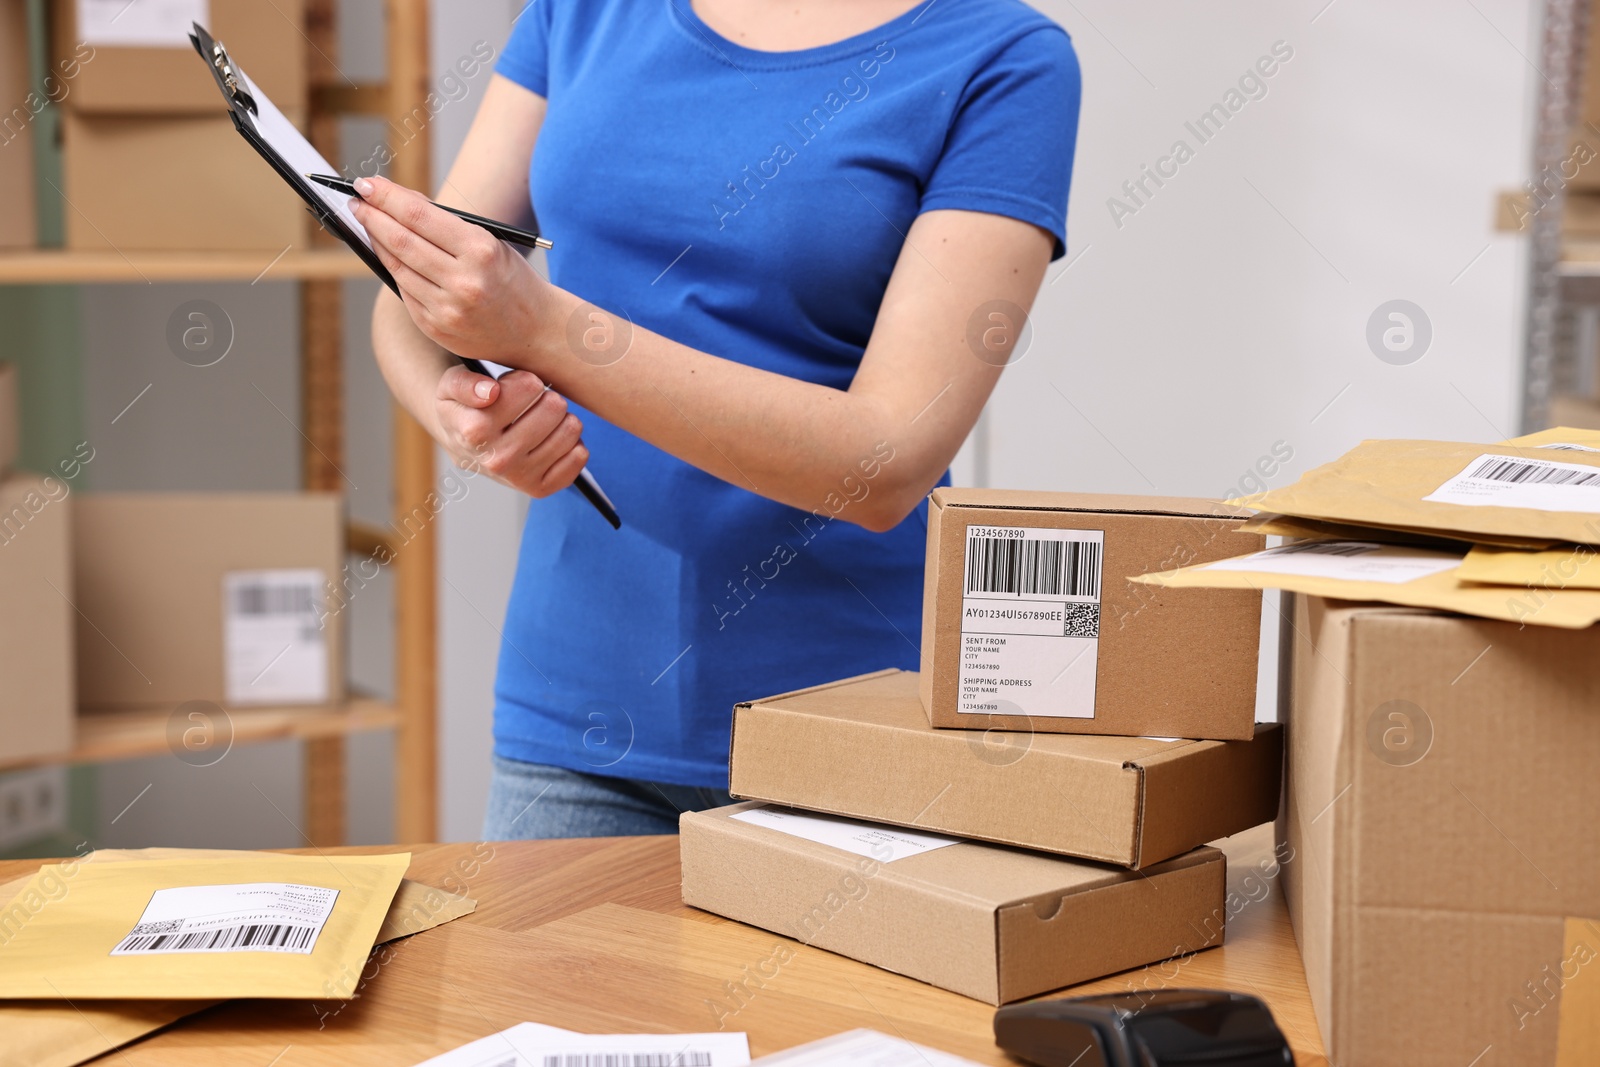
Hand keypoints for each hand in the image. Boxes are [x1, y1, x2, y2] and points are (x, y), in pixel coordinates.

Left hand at [350, 175, 552, 369]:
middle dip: (373, 216)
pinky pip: (405, 291)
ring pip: (397, 266)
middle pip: (401, 240)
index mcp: (481, 251)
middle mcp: (463, 281)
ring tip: (367, 223)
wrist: (536, 330)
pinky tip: (388, 254)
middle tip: (356, 201)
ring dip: (377, 241)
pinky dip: (394, 268)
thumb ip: (447, 224)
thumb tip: (400, 201)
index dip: (387, 198)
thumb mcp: (490, 242)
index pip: (419, 216)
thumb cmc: (510, 279)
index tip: (366, 184)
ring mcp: (447, 308)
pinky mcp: (437, 327)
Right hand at [436, 364, 588, 497]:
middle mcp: (498, 458)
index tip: (512, 388)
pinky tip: (550, 440)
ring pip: (571, 429)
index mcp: (475, 430)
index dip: (525, 380)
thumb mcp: (450, 386)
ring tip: (541, 421)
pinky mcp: (539, 489)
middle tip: (531, 405)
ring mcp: (520, 477)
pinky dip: (571, 443)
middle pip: (554, 406)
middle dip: (545, 398)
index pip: (529, 386)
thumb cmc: (463, 409)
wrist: (462, 445)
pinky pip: (579, 456)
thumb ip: (464, 384)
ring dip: (560, 419)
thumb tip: (490, 392)